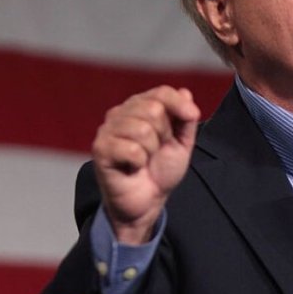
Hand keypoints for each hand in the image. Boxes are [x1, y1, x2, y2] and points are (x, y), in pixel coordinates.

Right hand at [91, 86, 199, 243]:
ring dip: (152, 150)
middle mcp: (120, 114)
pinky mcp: (100, 149)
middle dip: (164, 134)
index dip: (179, 103)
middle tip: (157, 149)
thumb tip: (186, 93)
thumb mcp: (182, 143)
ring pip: (142, 129)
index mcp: (139, 108)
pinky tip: (133, 167)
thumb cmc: (160, 170)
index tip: (192, 116)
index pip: (161, 92)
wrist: (147, 201)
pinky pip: (131, 149)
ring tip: (145, 159)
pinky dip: (139, 162)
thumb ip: (185, 119)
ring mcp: (107, 130)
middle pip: (153, 109)